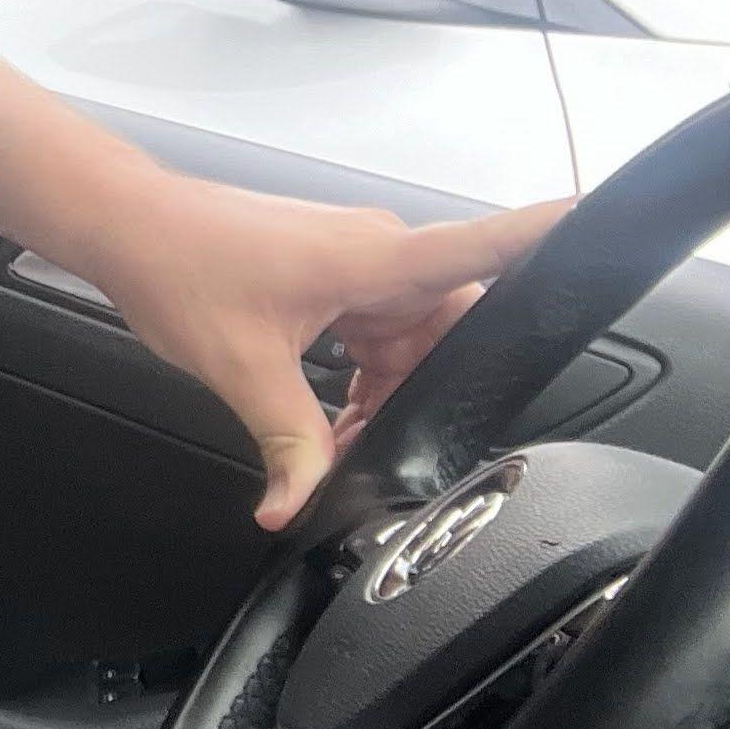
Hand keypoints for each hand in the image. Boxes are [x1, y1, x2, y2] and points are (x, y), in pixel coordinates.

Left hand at [83, 174, 569, 530]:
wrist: (121, 223)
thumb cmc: (178, 263)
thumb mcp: (243, 370)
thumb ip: (288, 443)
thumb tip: (297, 505)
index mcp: (376, 258)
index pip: (491, 246)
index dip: (554, 238)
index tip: (608, 227)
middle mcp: (376, 253)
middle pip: (450, 327)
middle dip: (428, 389)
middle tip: (391, 440)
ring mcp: (353, 263)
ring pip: (409, 338)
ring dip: (385, 391)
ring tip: (338, 440)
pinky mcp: (327, 275)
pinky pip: (371, 333)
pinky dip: (358, 377)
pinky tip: (326, 419)